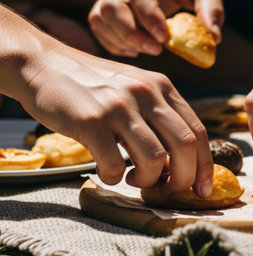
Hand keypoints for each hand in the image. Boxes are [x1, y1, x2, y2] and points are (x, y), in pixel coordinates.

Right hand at [19, 43, 212, 194]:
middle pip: (184, 146)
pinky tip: (107, 172)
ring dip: (149, 180)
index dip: (206, 166)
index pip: (197, 131)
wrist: (44, 64)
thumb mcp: (135, 90)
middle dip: (184, 179)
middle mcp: (146, 93)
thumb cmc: (94, 86)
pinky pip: (114, 165)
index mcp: (162, 87)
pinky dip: (114, 178)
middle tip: (170, 191)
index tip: (204, 189)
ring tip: (134, 179)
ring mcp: (119, 106)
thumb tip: (177, 165)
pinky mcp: (90, 121)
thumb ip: (159, 120)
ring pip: (155, 158)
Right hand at [88, 0, 223, 57]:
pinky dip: (112, 42)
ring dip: (121, 40)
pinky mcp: (108, 6)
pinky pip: (98, 25)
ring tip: (146, 50)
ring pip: (101, 16)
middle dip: (132, 34)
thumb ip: (212, 8)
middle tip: (157, 50)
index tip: (163, 38)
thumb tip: (214, 37)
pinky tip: (134, 50)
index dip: (148, 15)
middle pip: (112, 5)